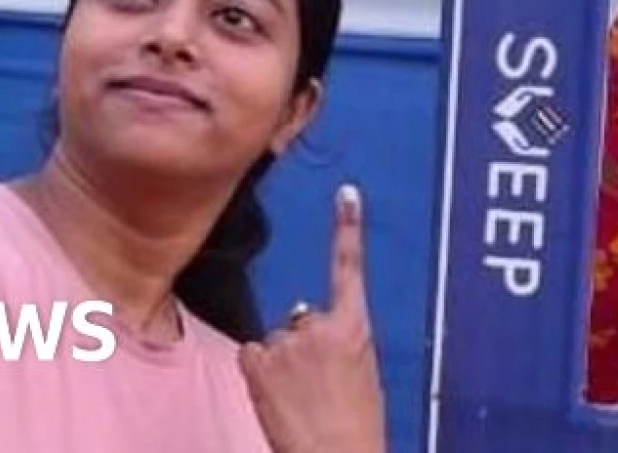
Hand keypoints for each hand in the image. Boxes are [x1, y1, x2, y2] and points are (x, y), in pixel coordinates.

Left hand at [240, 185, 385, 452]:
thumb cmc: (356, 424)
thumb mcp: (363, 372)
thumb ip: (341, 340)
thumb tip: (312, 324)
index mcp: (355, 327)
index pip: (350, 268)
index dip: (348, 228)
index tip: (346, 192)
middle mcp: (318, 326)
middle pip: (301, 317)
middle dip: (303, 343)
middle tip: (317, 384)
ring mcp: (285, 342)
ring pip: (276, 340)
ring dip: (281, 363)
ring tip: (299, 397)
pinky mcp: (257, 362)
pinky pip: (253, 355)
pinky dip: (260, 373)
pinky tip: (278, 397)